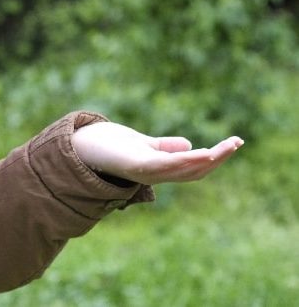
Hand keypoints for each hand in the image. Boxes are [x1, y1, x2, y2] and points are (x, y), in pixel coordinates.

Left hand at [71, 122, 243, 184]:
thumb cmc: (109, 146)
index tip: (234, 143)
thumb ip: (164, 147)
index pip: (193, 168)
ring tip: (227, 147)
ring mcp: (146, 173)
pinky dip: (184, 161)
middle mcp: (155, 175)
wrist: (80, 147)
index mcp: (159, 170)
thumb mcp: (144, 144)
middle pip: (194, 171)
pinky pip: (165, 165)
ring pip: (183, 169)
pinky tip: (201, 152)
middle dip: (217, 158)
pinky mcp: (136, 166)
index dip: (214, 159)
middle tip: (237, 142)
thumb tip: (189, 144)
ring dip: (207, 159)